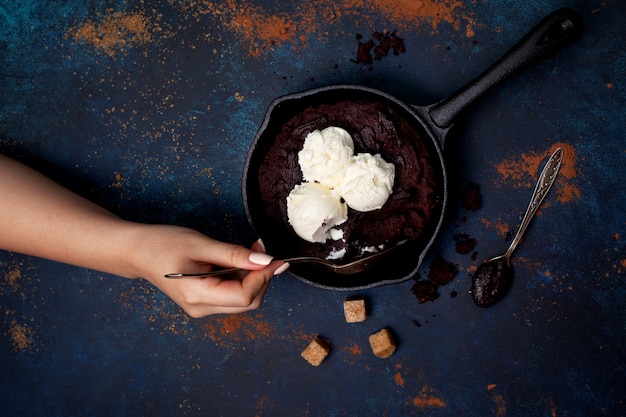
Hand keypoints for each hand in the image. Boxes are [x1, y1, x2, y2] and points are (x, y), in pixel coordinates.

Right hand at [128, 224, 287, 316]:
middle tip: (260, 248)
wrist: (138, 251)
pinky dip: (242, 278)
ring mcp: (202, 308)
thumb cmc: (163, 244)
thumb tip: (265, 260)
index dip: (264, 277)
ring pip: (243, 299)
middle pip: (248, 302)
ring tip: (249, 250)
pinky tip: (238, 260)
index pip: (245, 296)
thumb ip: (234, 254)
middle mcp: (201, 308)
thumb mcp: (201, 244)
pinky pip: (232, 295)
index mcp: (198, 296)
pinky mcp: (204, 302)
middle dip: (261, 277)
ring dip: (253, 276)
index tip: (274, 256)